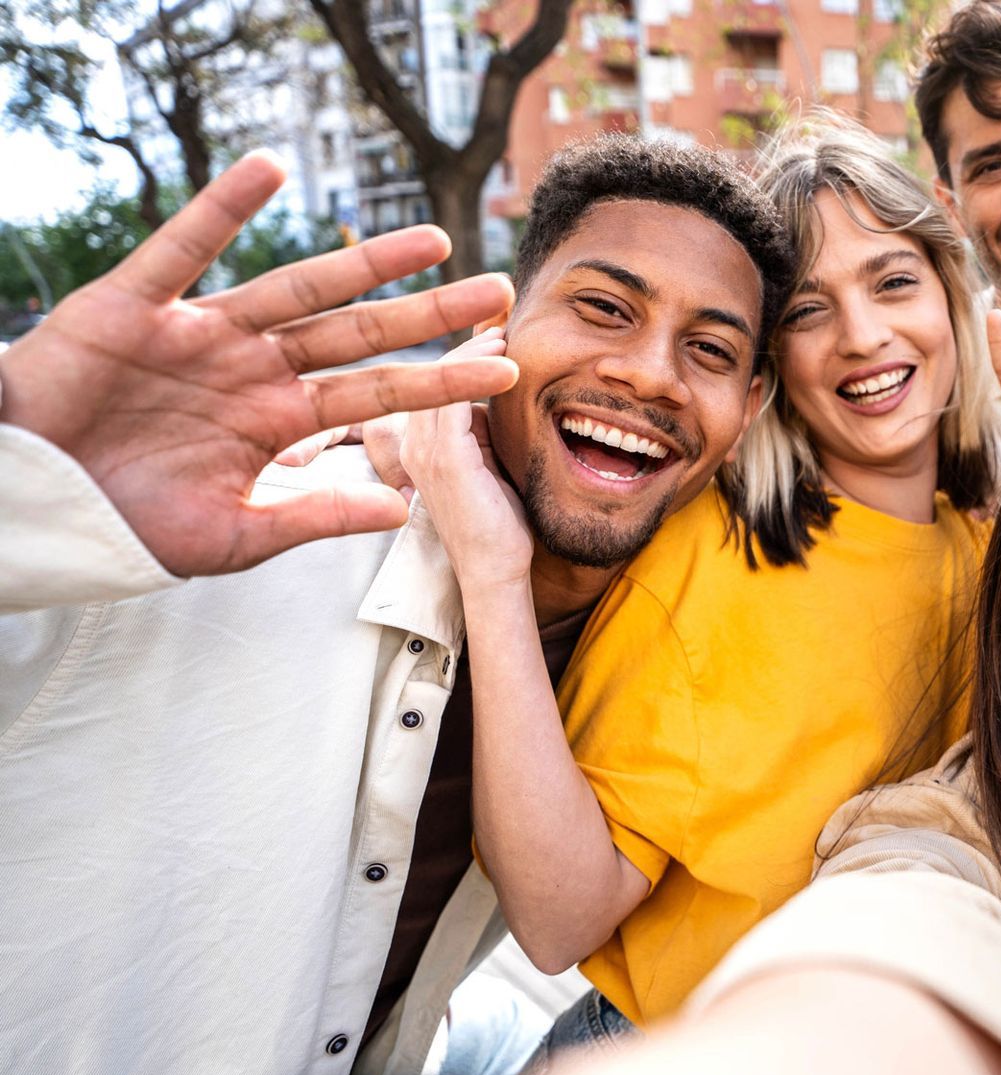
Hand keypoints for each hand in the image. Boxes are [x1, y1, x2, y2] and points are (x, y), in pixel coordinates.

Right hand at [0, 151, 516, 576]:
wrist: (35, 507)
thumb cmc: (127, 523)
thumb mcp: (235, 533)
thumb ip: (316, 516)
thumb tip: (405, 511)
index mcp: (278, 421)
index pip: (376, 394)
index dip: (441, 380)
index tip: (505, 367)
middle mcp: (253, 369)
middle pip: (358, 334)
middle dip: (428, 314)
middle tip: (500, 291)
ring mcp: (201, 334)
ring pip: (297, 287)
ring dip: (364, 263)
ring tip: (433, 241)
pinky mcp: (137, 306)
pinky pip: (185, 247)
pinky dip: (223, 207)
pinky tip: (270, 168)